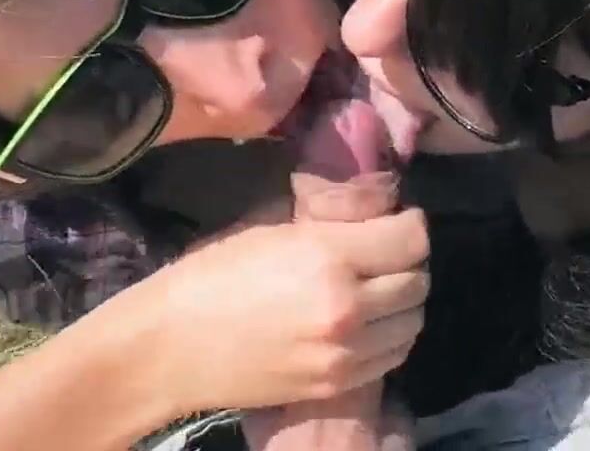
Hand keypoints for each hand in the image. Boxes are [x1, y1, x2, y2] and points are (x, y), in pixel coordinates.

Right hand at [143, 173, 429, 415]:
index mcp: (328, 257)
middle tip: (385, 254)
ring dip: (403, 300)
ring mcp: (345, 351)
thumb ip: (333, 217)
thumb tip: (381, 206)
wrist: (171, 348)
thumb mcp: (273, 226)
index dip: (410, 224)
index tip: (398, 221)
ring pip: (413, 319)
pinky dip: (390, 335)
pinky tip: (366, 322)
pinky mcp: (338, 383)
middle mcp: (347, 306)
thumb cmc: (213, 275)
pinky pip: (394, 354)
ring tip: (377, 290)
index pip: (411, 238)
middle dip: (407, 261)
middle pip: (418, 278)